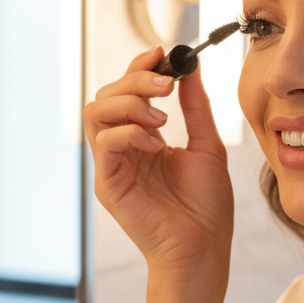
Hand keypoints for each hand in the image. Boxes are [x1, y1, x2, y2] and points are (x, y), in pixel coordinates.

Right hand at [83, 48, 232, 274]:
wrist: (202, 249)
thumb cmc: (205, 207)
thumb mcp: (207, 145)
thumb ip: (196, 107)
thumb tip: (191, 67)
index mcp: (143, 139)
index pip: (127, 92)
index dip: (140, 67)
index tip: (163, 54)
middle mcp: (122, 150)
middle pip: (106, 96)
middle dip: (135, 81)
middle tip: (166, 85)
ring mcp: (112, 166)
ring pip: (96, 113)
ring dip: (128, 103)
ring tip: (161, 117)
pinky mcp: (108, 184)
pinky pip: (105, 143)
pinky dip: (128, 132)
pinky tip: (155, 141)